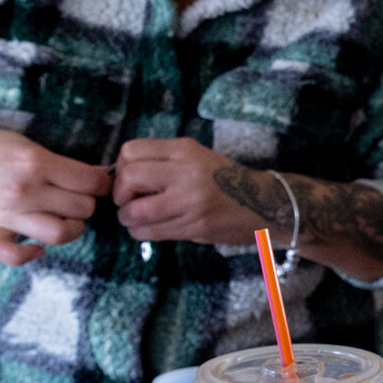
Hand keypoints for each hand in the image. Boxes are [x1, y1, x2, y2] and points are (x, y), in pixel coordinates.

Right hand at [0, 119, 109, 267]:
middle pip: (82, 208)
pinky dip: (30, 255)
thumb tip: (97, 177)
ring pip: (60, 233)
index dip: (101, 182)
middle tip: (77, 197)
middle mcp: (23, 190)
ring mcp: (6, 213)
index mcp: (35, 161)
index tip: (95, 182)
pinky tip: (37, 246)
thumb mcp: (24, 143)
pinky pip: (14, 255)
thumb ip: (56, 163)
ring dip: (71, 228)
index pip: (92, 182)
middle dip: (86, 203)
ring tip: (65, 218)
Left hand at [113, 138, 266, 244]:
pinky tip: (147, 229)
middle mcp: (187, 171)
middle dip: (119, 194)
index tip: (128, 179)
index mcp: (185, 149)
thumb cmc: (225, 179)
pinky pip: (150, 231)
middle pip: (128, 177)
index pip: (131, 151)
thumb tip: (120, 177)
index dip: (120, 167)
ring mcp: (191, 200)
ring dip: (127, 217)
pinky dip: (139, 232)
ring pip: (135, 210)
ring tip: (135, 218)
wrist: (263, 202)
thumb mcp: (196, 157)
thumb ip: (163, 162)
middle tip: (128, 201)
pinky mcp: (195, 225)